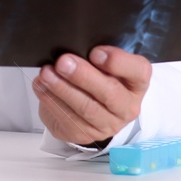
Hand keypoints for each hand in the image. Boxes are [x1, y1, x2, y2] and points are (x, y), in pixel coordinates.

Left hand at [31, 45, 150, 146]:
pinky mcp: (86, 134)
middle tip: (63, 62)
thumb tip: (73, 46)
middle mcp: (127, 106)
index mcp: (136, 83)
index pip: (138, 71)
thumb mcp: (104, 65)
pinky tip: (41, 87)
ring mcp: (108, 124)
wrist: (89, 110)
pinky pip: (68, 119)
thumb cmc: (98, 79)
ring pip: (86, 108)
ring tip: (46, 73)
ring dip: (63, 89)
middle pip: (109, 92)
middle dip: (83, 76)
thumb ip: (97, 56)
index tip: (95, 52)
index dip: (118, 62)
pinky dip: (51, 100)